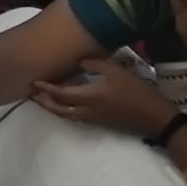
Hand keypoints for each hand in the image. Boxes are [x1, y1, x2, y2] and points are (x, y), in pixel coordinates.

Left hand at [32, 57, 181, 138]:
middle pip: (59, 109)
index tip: (34, 82)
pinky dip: (65, 111)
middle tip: (31, 94)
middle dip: (44, 102)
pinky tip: (63, 105)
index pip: (61, 94)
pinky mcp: (101, 123)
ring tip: (42, 100)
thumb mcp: (115, 71)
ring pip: (67, 115)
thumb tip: (77, 62)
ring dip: (52, 108)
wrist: (155, 117)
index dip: (46, 89)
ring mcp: (94, 119)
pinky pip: (76, 118)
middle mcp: (88, 110)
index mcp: (90, 97)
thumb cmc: (135, 91)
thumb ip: (93, 64)